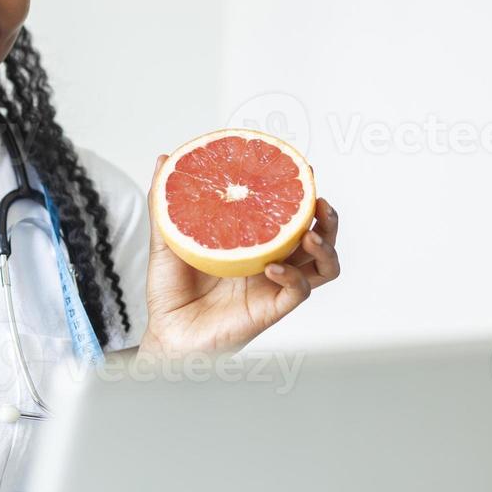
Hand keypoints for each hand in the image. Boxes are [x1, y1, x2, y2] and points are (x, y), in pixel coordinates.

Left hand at [140, 154, 340, 356]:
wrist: (165, 332)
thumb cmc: (170, 290)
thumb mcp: (167, 239)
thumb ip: (166, 202)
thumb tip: (165, 159)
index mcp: (254, 243)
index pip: (289, 215)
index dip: (301, 192)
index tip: (300, 168)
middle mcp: (271, 263)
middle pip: (319, 238)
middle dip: (327, 218)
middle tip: (318, 201)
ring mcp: (273, 287)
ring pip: (322, 267)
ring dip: (325, 246)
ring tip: (309, 234)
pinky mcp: (270, 310)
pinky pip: (297, 292)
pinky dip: (292, 277)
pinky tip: (274, 267)